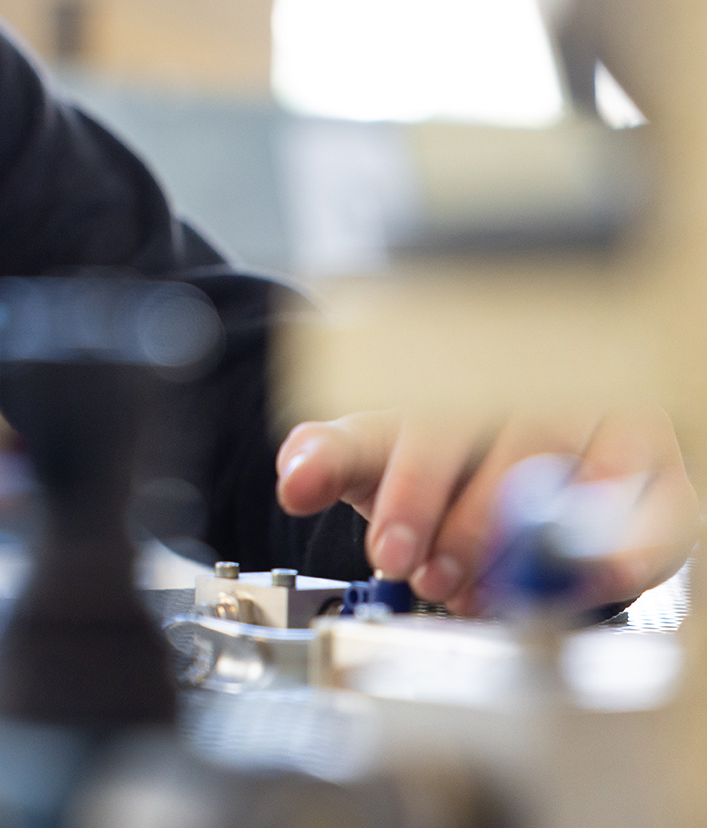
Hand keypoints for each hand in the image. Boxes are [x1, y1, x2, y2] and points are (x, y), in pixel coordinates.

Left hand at [275, 404, 697, 614]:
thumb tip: (295, 476)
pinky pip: (660, 506)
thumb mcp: (375, 451)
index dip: (411, 489)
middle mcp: (543, 380)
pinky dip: (624, 551)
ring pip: (584, 473)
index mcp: (465, 365)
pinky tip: (580, 581)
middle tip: (432, 577)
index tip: (389, 550)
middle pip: (514, 444)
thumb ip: (329, 457)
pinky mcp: (656, 466)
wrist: (497, 465)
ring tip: (484, 591)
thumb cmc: (435, 454)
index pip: (438, 414)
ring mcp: (607, 418)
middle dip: (466, 525)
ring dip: (530, 544)